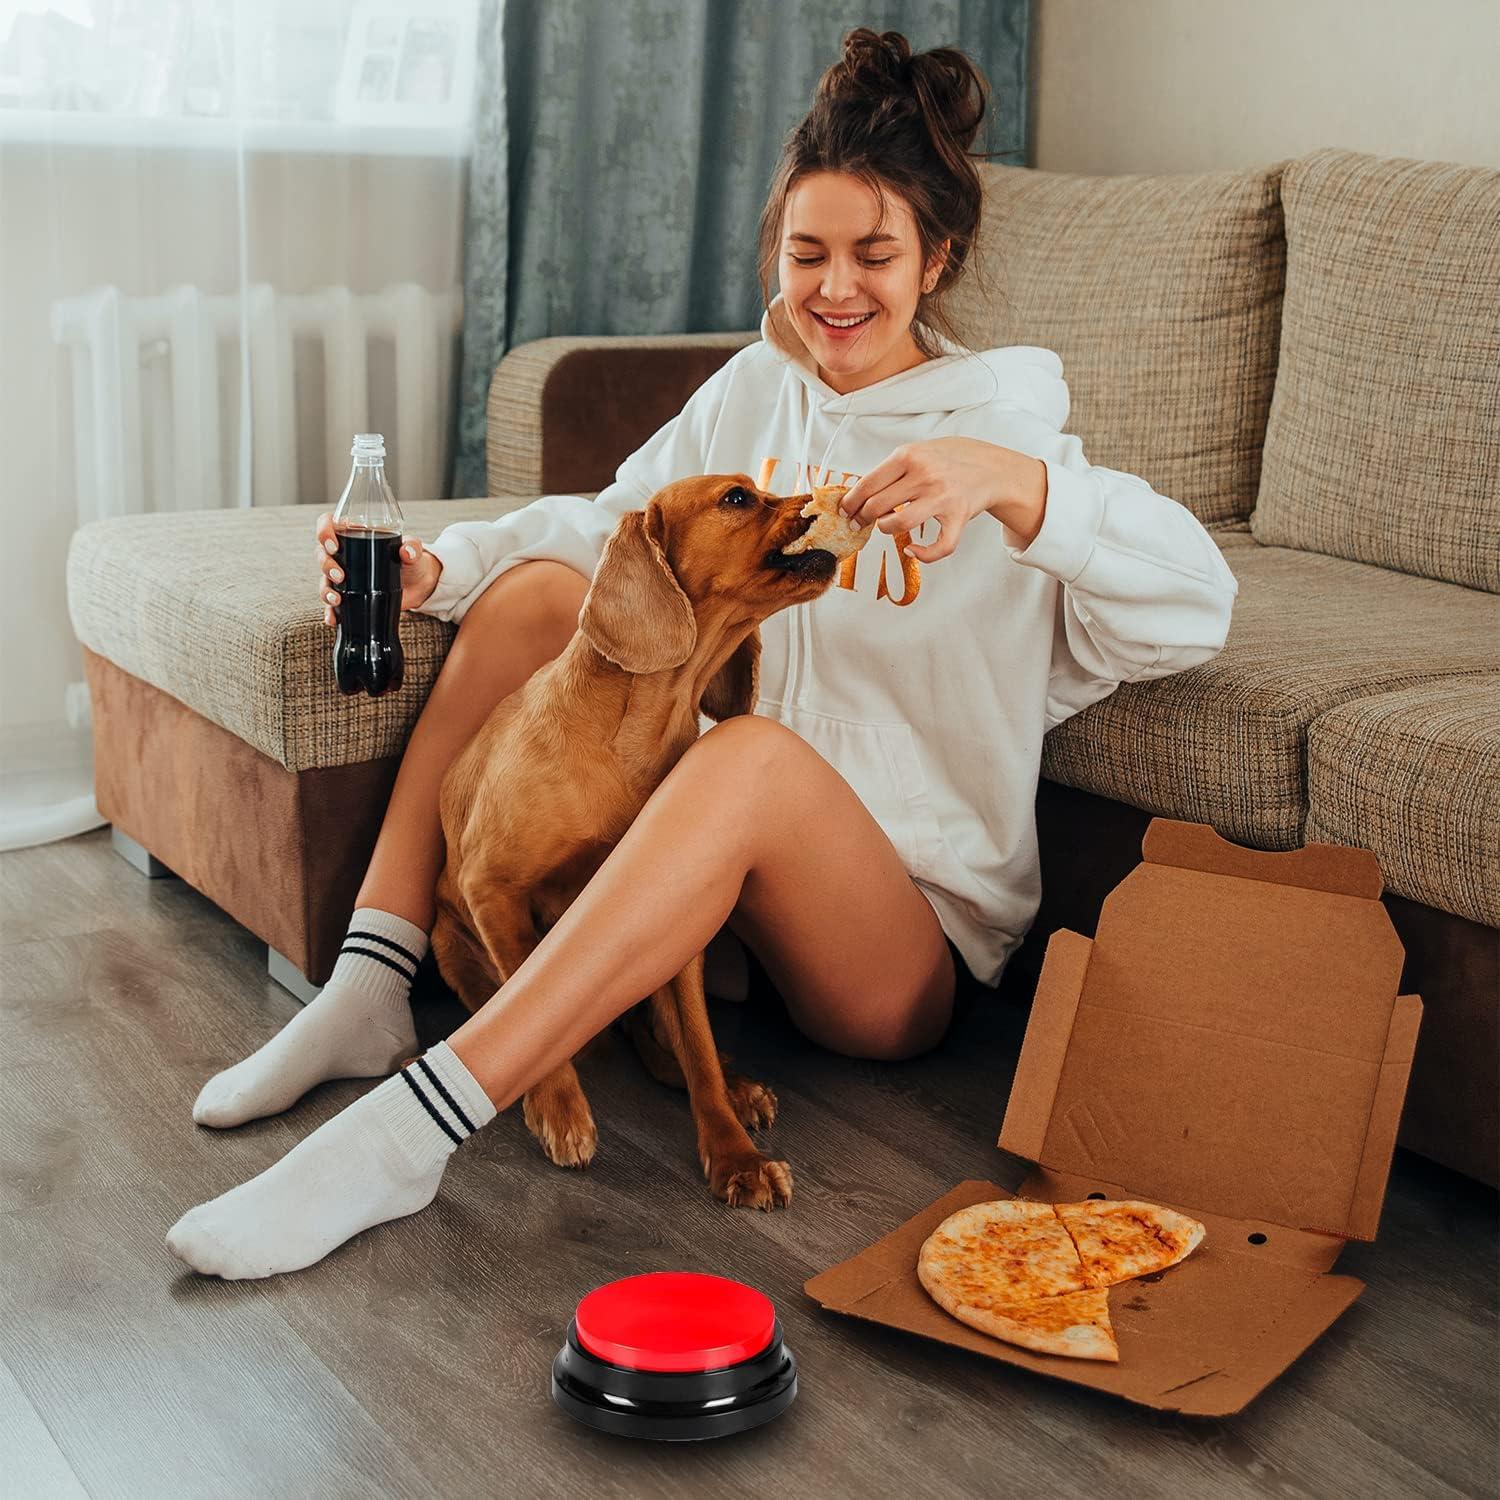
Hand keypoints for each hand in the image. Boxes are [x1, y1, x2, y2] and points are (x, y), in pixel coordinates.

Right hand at [315, 512, 442, 626]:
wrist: (418, 585)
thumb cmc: (410, 561)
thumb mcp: (413, 550)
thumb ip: (412, 547)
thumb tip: (407, 551)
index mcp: (354, 534)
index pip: (328, 523)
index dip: (324, 531)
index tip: (333, 545)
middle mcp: (344, 553)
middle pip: (322, 554)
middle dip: (326, 565)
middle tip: (341, 576)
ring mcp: (344, 575)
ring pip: (323, 579)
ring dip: (325, 589)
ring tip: (337, 599)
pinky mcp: (348, 595)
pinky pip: (332, 603)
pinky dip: (330, 611)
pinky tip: (333, 618)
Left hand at [838, 437, 1048, 560]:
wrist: (991, 466)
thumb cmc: (949, 460)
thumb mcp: (918, 452)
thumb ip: (892, 470)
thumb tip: (858, 494)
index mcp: (909, 456)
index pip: (867, 484)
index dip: (850, 502)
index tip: (844, 511)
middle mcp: (925, 475)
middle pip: (877, 506)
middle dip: (862, 518)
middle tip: (859, 523)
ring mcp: (942, 497)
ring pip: (898, 525)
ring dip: (885, 530)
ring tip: (886, 527)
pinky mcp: (958, 517)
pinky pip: (938, 546)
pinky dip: (921, 554)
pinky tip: (911, 549)